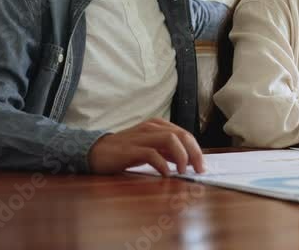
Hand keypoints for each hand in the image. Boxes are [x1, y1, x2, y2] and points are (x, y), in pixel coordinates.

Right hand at [88, 118, 204, 175]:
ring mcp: (141, 137)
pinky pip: (151, 154)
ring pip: (170, 140)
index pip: (185, 135)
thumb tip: (189, 161)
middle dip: (194, 153)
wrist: (96, 152)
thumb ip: (168, 151)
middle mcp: (152, 127)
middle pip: (182, 136)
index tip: (202, 166)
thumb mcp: (151, 148)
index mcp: (159, 125)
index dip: (197, 150)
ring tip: (184, 171)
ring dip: (181, 156)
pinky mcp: (130, 149)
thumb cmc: (126, 151)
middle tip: (199, 170)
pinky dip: (162, 164)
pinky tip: (166, 174)